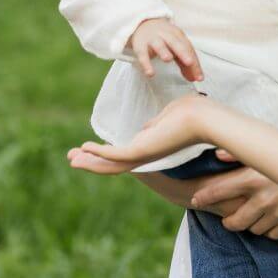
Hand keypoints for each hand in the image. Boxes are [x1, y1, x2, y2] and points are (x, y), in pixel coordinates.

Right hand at [67, 94, 211, 172]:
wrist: (206, 118)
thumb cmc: (194, 113)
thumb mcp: (169, 117)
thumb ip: (155, 124)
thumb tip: (147, 128)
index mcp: (152, 146)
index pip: (124, 154)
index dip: (105, 153)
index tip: (87, 149)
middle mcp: (146, 154)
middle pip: (113, 163)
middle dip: (91, 161)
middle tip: (71, 159)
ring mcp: (144, 154)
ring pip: (111, 163)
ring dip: (90, 161)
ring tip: (71, 159)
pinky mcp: (143, 151)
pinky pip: (116, 155)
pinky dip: (99, 152)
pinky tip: (84, 147)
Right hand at [128, 18, 203, 81]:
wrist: (143, 24)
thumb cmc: (164, 39)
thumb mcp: (176, 47)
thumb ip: (185, 63)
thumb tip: (195, 78)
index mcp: (178, 36)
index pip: (188, 48)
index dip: (195, 63)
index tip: (199, 77)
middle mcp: (167, 35)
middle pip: (176, 43)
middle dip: (183, 52)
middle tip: (190, 63)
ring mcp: (153, 39)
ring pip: (159, 45)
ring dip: (164, 51)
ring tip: (168, 59)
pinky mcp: (140, 45)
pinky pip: (143, 55)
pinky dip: (146, 64)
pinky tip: (150, 73)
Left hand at [191, 157, 277, 247]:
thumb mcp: (276, 144)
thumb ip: (245, 151)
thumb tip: (218, 150)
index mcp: (255, 177)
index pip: (219, 191)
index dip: (205, 196)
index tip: (196, 197)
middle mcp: (264, 199)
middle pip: (235, 221)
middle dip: (228, 220)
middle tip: (227, 217)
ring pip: (254, 229)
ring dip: (250, 225)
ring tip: (251, 216)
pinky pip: (275, 234)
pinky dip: (270, 229)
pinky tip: (272, 219)